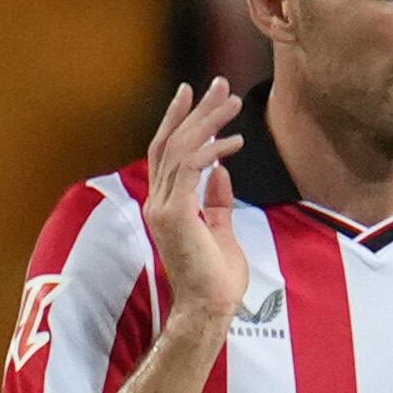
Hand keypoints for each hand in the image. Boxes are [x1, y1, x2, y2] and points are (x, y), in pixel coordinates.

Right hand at [138, 77, 248, 337]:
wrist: (209, 307)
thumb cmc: (216, 278)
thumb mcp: (221, 230)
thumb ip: (217, 201)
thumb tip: (221, 172)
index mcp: (165, 206)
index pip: (166, 154)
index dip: (178, 121)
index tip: (194, 95)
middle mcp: (157, 202)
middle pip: (170, 144)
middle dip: (194, 111)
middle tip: (218, 84)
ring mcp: (162, 208)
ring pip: (180, 150)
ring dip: (207, 122)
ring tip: (232, 102)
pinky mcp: (175, 213)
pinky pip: (191, 168)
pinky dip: (212, 149)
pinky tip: (235, 140)